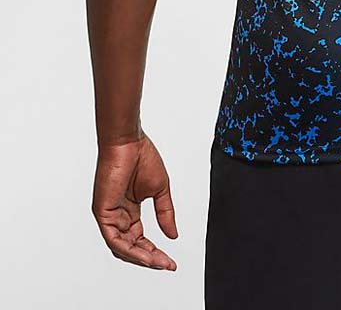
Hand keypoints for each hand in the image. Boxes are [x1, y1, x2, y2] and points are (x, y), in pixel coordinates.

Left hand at [92, 132, 177, 269]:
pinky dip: (129, 250)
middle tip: (166, 265)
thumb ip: (165, 213)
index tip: (170, 261)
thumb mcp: (159, 190)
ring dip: (141, 258)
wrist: (128, 140)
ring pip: (122, 248)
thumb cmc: (141, 157)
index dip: (155, 252)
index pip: (140, 239)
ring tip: (159, 262)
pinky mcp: (102, 212)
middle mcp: (117, 216)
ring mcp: (108, 216)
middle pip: (131, 248)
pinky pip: (114, 239)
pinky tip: (144, 254)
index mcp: (128, 211)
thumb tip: (173, 236)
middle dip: (149, 259)